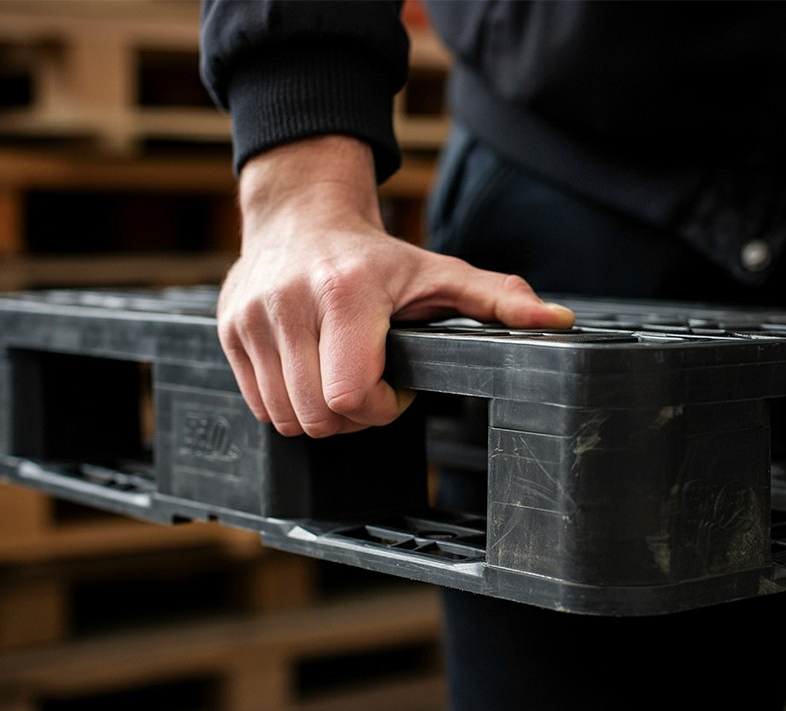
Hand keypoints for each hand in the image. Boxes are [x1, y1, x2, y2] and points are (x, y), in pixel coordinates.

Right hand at [218, 136, 574, 437]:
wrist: (299, 216)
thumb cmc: (375, 257)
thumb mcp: (439, 274)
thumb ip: (498, 299)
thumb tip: (557, 322)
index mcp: (346, 292)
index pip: (353, 395)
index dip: (382, 409)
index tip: (398, 389)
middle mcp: (289, 304)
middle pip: (319, 416)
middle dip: (355, 417)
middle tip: (372, 387)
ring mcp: (251, 319)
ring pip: (286, 418)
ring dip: (321, 414)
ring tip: (342, 376)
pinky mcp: (227, 331)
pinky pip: (259, 406)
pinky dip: (290, 404)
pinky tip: (312, 372)